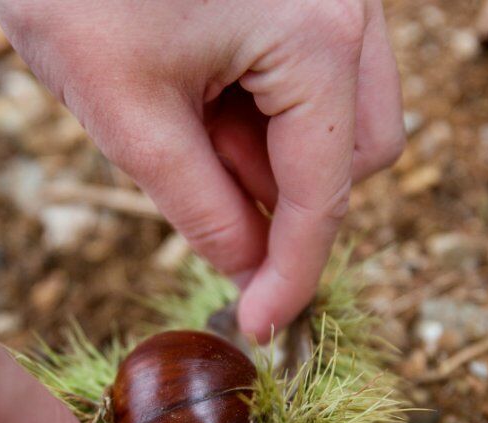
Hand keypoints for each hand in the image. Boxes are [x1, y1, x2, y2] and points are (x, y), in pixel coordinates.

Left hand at [0, 0, 403, 338]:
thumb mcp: (128, 115)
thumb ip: (199, 207)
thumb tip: (247, 267)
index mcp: (316, 38)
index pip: (324, 194)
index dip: (293, 274)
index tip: (263, 326)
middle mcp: (348, 8)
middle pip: (359, 155)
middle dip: (288, 193)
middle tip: (199, 174)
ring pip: (342, 117)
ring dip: (270, 147)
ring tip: (182, 107)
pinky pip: (312, 76)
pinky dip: (264, 106)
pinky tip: (197, 80)